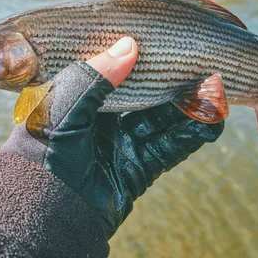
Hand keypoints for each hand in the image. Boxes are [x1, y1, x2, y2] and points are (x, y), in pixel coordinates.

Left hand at [1, 37, 223, 237]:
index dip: (137, 59)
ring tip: (214, 88)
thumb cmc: (43, 153)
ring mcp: (120, 146)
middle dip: (170, 82)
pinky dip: (191, 134)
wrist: (45, 214)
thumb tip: (129, 45)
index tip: (161, 43)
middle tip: (198, 64)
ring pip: (161, 120)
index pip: (112, 72)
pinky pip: (169, 149)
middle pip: (143, 95)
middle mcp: (100, 121)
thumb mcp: (62, 106)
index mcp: (78, 100)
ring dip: (187, 106)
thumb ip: (94, 76)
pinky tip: (212, 121)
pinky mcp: (136, 170)